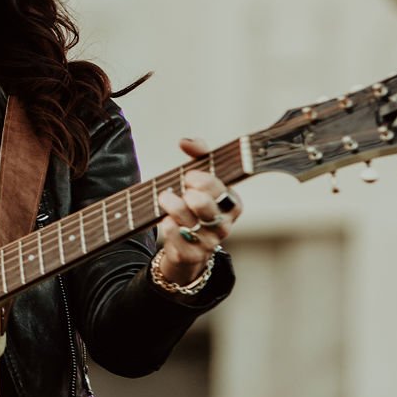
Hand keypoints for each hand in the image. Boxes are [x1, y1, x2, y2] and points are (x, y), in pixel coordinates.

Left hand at [155, 137, 242, 286]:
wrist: (188, 246)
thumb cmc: (197, 205)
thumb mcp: (202, 178)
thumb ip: (199, 154)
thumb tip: (185, 141)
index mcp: (231, 203)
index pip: (220, 189)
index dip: (203, 180)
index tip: (189, 176)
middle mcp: (223, 224)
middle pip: (205, 206)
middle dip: (189, 194)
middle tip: (182, 190)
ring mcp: (208, 242)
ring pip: (190, 223)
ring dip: (173, 207)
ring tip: (165, 198)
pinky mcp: (191, 255)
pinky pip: (177, 240)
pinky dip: (168, 228)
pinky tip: (165, 220)